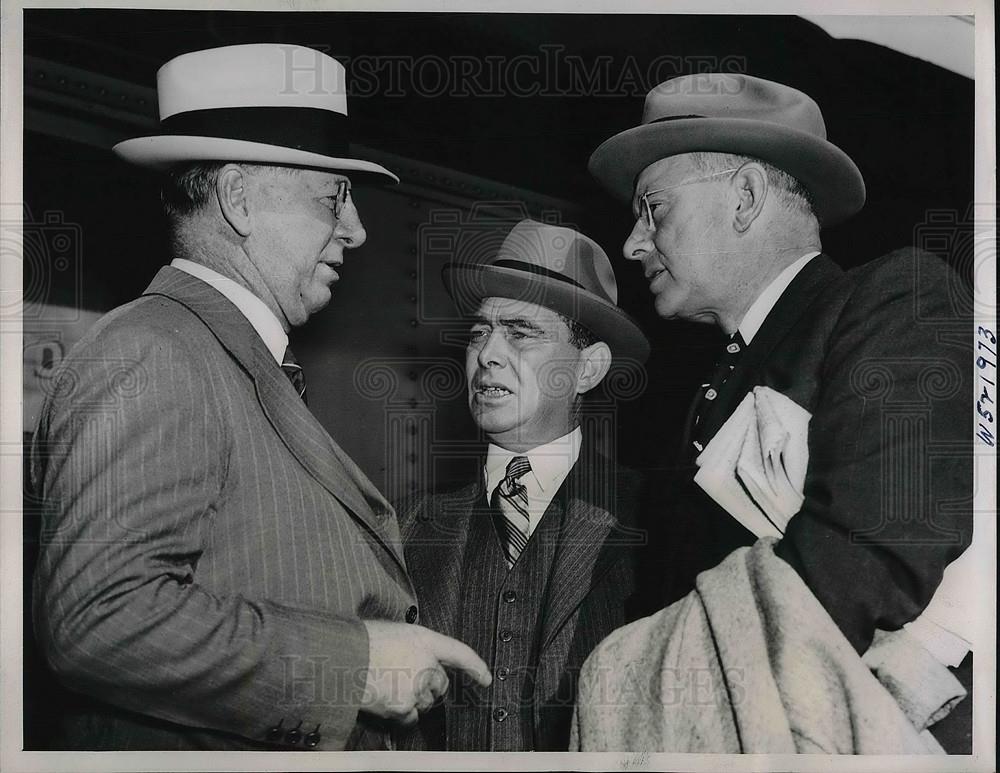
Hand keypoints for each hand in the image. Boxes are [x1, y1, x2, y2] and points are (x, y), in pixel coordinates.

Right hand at [360, 621, 490, 725]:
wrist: (341, 657)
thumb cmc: (360, 641)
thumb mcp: (392, 631)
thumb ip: (411, 645)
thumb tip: (413, 658)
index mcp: (423, 639)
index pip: (459, 653)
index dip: (476, 666)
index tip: (485, 678)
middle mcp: (425, 663)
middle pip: (440, 684)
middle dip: (430, 686)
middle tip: (409, 682)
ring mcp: (415, 686)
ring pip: (426, 702)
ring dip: (415, 699)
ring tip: (391, 688)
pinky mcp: (403, 706)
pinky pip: (411, 718)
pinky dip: (403, 715)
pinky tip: (388, 703)